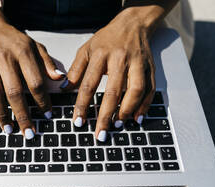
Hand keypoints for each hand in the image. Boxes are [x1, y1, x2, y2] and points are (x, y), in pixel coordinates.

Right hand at [0, 24, 63, 137]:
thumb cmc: (15, 41)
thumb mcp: (36, 47)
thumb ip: (47, 63)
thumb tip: (60, 79)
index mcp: (23, 54)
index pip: (34, 82)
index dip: (42, 100)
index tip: (47, 115)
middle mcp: (4, 60)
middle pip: (13, 91)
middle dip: (22, 114)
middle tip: (29, 132)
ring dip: (2, 114)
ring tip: (10, 130)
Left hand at [63, 9, 155, 141]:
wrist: (132, 24)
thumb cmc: (106, 39)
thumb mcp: (86, 49)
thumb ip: (75, 70)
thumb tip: (64, 89)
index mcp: (100, 55)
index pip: (89, 83)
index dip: (82, 105)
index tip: (78, 122)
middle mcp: (120, 59)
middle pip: (113, 91)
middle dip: (106, 115)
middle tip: (100, 133)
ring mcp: (138, 63)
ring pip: (136, 89)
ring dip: (127, 110)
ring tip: (118, 125)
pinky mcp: (150, 68)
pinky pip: (150, 89)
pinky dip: (145, 105)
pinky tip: (137, 117)